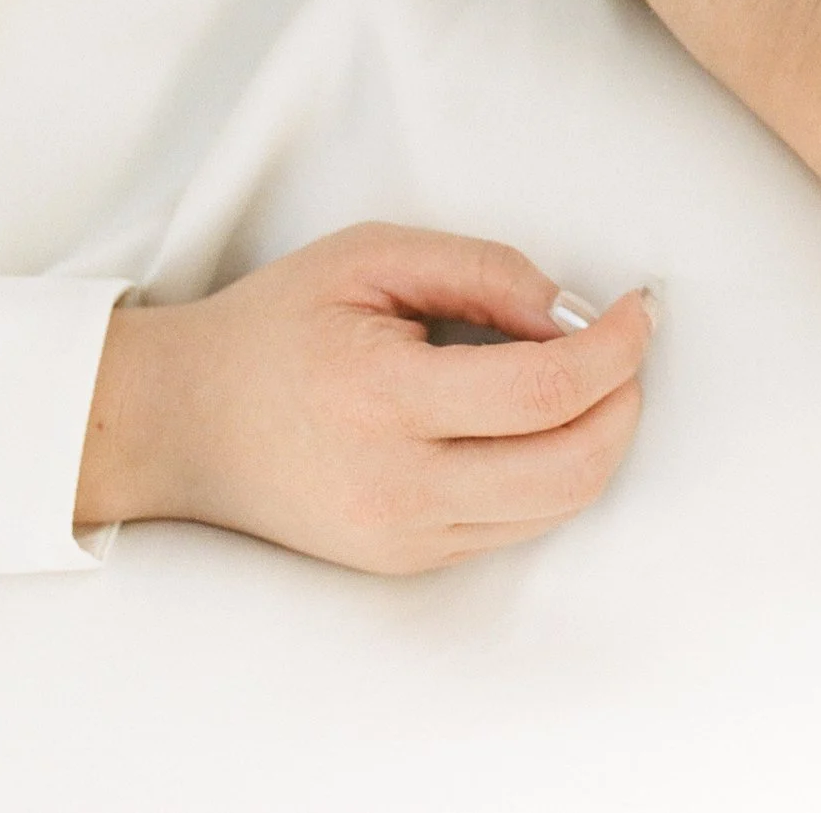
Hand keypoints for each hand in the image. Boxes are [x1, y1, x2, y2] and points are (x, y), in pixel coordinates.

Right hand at [74, 224, 652, 574]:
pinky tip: (539, 420)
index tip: (639, 308)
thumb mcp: (371, 258)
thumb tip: (573, 312)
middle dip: (626, 400)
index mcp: (383, 401)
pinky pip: (521, 524)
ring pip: (560, 504)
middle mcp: (399, 487)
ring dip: (602, 437)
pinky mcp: (411, 561)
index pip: (546, 389)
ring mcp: (406, 537)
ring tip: (589, 377)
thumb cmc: (276, 327)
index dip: (617, 346)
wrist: (181, 422)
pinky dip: (556, 469)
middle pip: (573, 466)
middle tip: (626, 346)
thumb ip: (484, 270)